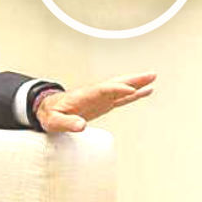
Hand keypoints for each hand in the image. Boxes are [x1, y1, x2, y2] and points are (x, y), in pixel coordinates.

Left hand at [35, 72, 155, 132]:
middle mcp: (95, 94)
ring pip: (122, 88)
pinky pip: (121, 98)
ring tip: (152, 79)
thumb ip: (67, 123)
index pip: (104, 89)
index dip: (117, 89)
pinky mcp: (103, 104)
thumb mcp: (54, 122)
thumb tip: (81, 126)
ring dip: (137, 83)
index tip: (130, 89)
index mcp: (84, 96)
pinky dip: (133, 94)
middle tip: (150, 75)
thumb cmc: (50, 114)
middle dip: (134, 79)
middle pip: (117, 83)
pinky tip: (144, 92)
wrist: (48, 109)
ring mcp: (101, 98)